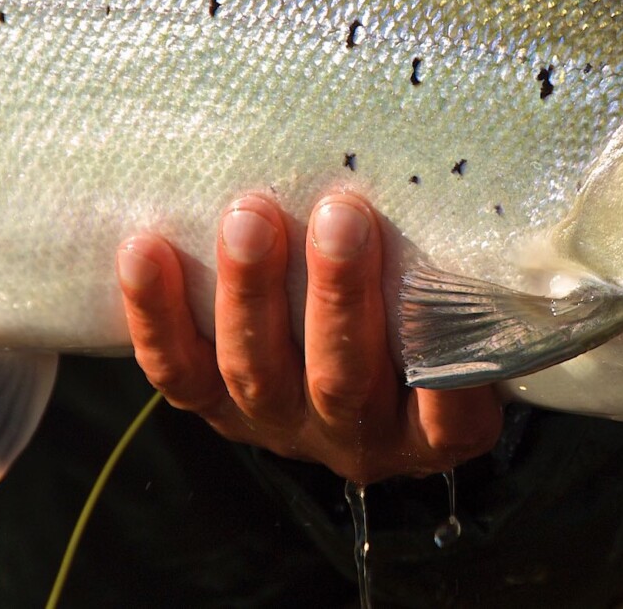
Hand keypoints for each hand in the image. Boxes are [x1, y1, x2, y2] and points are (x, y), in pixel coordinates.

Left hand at [115, 191, 503, 483]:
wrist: (369, 363)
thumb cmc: (432, 307)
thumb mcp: (473, 309)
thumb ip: (476, 274)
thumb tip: (472, 183)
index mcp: (437, 429)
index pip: (447, 406)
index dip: (437, 351)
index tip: (436, 285)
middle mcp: (359, 439)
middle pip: (342, 377)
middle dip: (339, 295)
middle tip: (342, 215)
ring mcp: (282, 427)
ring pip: (256, 372)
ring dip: (251, 291)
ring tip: (250, 216)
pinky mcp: (218, 409)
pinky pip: (179, 372)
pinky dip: (156, 314)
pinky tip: (145, 250)